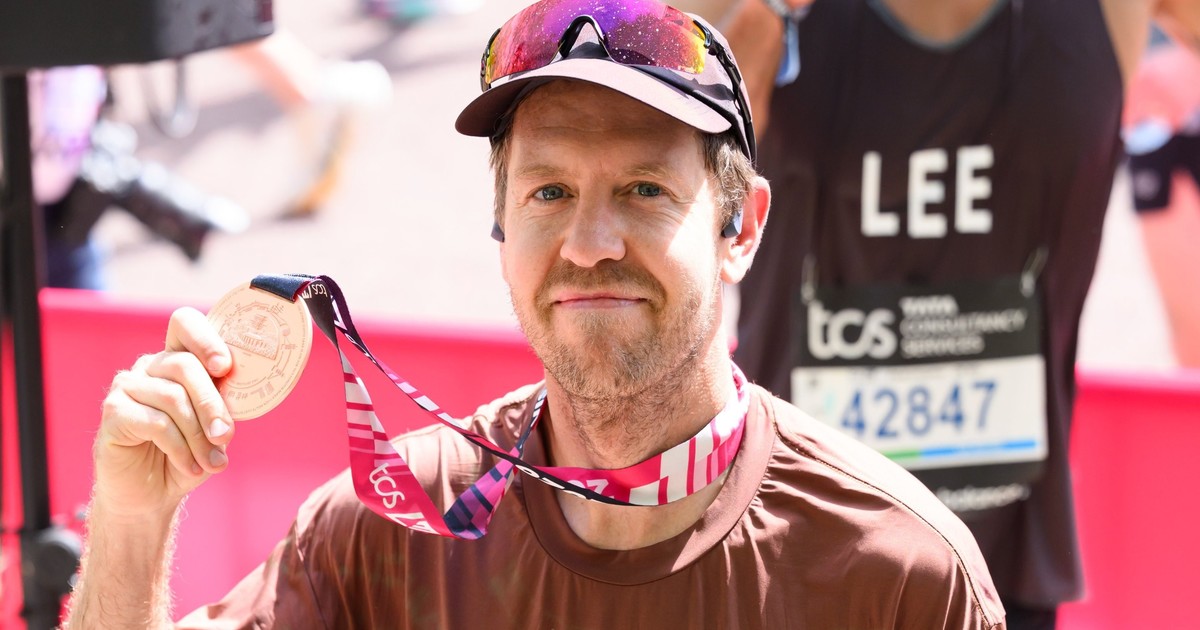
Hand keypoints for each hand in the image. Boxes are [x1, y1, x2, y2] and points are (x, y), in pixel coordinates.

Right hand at [93, 306, 235, 518]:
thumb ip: (224, 404)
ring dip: (198, 435)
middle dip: (212, 404)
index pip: (185, 324)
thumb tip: (242, 393)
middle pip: (184, 365)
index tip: (225, 366)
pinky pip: (155, 422)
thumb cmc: (188, 455)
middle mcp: (150, 366)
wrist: (152, 495)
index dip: (206, 339)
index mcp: (177, 360)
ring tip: (211, 463)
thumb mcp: (214, 428)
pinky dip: (180, 448)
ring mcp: (127, 386)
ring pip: (173, 397)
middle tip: (225, 436)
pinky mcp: (113, 412)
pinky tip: (189, 466)